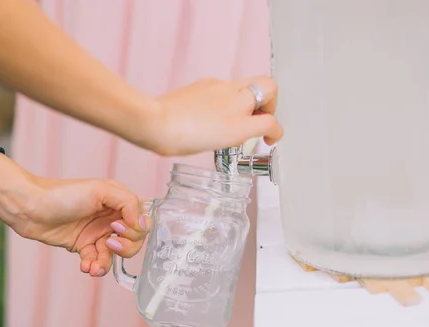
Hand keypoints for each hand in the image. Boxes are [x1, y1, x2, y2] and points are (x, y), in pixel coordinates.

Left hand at [12, 177, 149, 277]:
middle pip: (133, 240)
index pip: (142, 220)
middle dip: (125, 247)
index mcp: (118, 202)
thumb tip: (141, 222)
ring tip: (94, 265)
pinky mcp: (83, 246)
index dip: (136, 228)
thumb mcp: (100, 189)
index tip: (120, 227)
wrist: (30, 208)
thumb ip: (127, 202)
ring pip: (115, 254)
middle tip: (108, 243)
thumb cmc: (63, 194)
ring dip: (107, 262)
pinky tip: (85, 267)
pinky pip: (96, 261)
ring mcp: (97, 233)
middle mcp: (111, 218)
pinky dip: (93, 266)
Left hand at [150, 76, 282, 156]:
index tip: (269, 137)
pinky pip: (214, 97)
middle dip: (263, 106)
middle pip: (257, 86)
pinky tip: (207, 127)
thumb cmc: (191, 131)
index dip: (274, 121)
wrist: (154, 124)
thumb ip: (260, 126)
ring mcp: (208, 87)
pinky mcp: (192, 93)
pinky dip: (219, 110)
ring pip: (235, 93)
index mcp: (241, 96)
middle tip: (255, 127)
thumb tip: (272, 126)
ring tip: (228, 132)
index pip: (271, 96)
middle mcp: (227, 87)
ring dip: (240, 109)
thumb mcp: (236, 134)